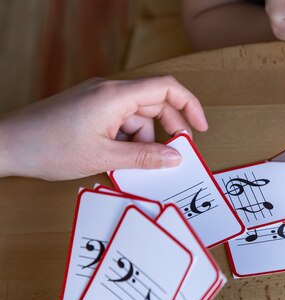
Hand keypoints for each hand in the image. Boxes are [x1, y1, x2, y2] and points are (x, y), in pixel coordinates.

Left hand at [0, 76, 207, 179]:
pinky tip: (118, 157)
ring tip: (132, 163)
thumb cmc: (49, 147)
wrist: (7, 144)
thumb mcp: (104, 157)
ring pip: (138, 116)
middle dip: (169, 129)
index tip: (201, 128)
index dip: (190, 106)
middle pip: (155, 103)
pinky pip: (121, 120)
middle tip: (176, 154)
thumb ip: (145, 157)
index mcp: (116, 96)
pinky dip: (127, 138)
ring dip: (144, 139)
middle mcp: (110, 91)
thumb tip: (175, 158)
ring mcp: (98, 99)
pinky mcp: (90, 108)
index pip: (167, 89)